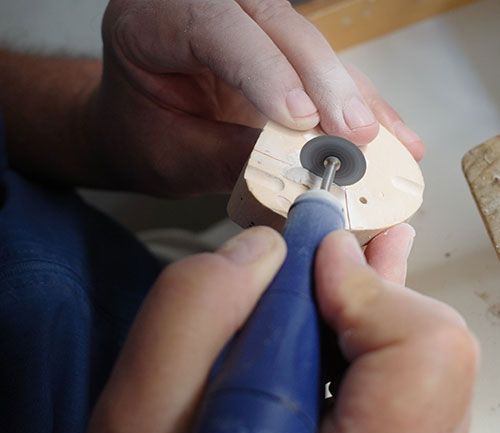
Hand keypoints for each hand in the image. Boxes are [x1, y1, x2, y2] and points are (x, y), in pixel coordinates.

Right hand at [72, 224, 476, 432]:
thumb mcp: (137, 431)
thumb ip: (190, 317)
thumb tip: (263, 250)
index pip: (421, 357)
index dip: (368, 288)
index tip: (315, 255)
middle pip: (431, 358)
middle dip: (365, 290)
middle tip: (327, 250)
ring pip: (421, 374)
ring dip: (362, 317)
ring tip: (331, 279)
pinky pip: (407, 397)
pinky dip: (363, 350)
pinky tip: (333, 328)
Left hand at [91, 0, 424, 195]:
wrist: (138, 124)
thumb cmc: (144, 135)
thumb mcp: (174, 157)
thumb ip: (229, 157)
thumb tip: (295, 167)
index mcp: (153, 22)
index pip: (215, 28)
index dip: (264, 70)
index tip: (300, 117)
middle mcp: (203, 5)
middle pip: (275, 25)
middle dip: (322, 81)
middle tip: (354, 131)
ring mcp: (242, 18)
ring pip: (306, 41)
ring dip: (349, 91)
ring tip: (380, 136)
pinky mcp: (272, 41)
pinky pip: (318, 63)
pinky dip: (351, 97)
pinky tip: (379, 124)